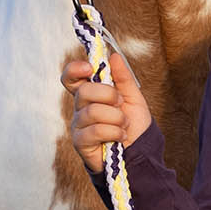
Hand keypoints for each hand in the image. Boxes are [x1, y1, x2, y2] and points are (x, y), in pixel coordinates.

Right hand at [61, 48, 152, 175]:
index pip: (71, 78)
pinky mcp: (80, 142)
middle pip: (84, 91)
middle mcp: (80, 108)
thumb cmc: (134, 126)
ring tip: (124, 125)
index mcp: (90, 94)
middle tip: (120, 104)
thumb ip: (123, 78)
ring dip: (116, 117)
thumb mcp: (133, 98)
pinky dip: (114, 132)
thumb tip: (113, 56)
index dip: (75, 69)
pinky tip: (121, 137)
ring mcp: (78, 125)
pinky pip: (96, 130)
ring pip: (93, 111)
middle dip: (109, 95)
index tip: (90, 68)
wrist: (139, 154)